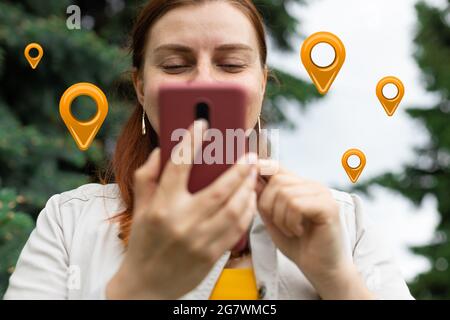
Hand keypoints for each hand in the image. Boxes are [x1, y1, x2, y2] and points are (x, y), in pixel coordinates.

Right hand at [106, 120, 257, 298]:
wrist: (146, 285)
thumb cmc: (143, 243)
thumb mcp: (140, 207)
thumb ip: (147, 176)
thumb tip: (162, 151)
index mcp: (161, 206)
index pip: (178, 165)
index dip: (192, 140)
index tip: (202, 124)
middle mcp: (182, 221)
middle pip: (220, 188)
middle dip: (239, 168)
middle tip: (248, 155)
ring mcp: (199, 240)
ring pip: (234, 208)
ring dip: (248, 188)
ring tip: (252, 176)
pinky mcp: (212, 254)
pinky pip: (237, 228)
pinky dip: (247, 211)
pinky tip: (249, 199)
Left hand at [257, 160, 373, 298]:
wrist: (320, 269)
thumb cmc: (298, 245)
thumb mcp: (273, 219)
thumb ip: (263, 200)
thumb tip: (249, 177)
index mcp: (299, 185)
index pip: (277, 167)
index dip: (261, 170)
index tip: (249, 180)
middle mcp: (312, 185)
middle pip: (277, 180)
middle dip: (268, 205)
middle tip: (278, 224)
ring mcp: (322, 194)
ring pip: (285, 193)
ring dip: (280, 217)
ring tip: (290, 230)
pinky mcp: (328, 206)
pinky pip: (296, 205)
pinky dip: (291, 222)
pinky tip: (298, 231)